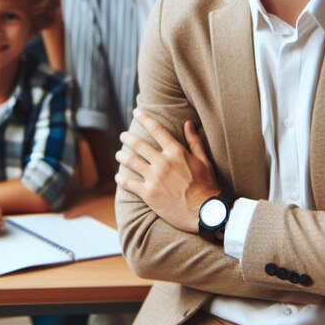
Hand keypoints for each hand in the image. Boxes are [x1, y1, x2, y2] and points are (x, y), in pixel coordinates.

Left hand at [115, 109, 218, 232]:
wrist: (204, 212)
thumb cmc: (206, 185)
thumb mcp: (203, 160)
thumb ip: (194, 141)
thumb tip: (188, 123)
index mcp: (176, 152)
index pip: (156, 129)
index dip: (144, 118)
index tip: (136, 112)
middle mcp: (163, 162)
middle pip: (138, 144)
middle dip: (127, 137)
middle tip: (123, 135)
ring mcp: (154, 178)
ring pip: (131, 161)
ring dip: (122, 155)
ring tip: (119, 154)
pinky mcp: (148, 194)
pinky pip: (129, 183)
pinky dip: (122, 178)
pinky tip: (118, 176)